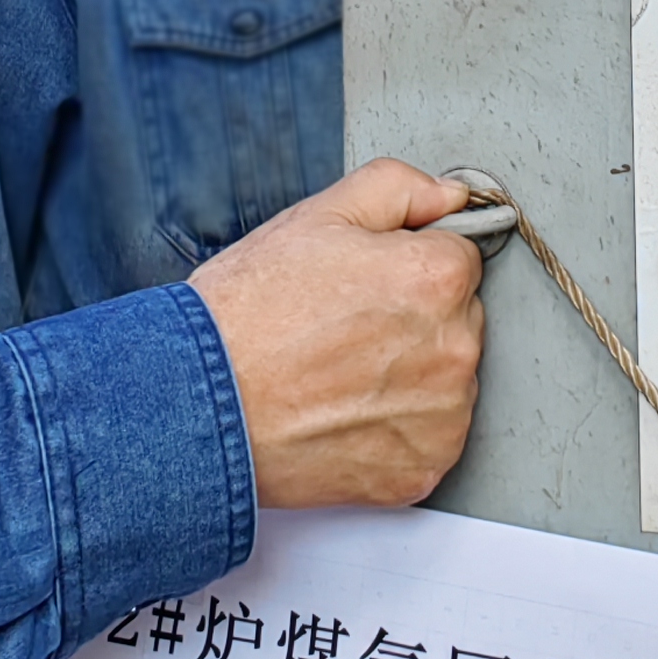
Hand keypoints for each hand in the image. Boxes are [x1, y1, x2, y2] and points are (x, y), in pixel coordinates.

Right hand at [190, 159, 485, 508]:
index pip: (459, 260)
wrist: (198, 403)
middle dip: (415, 320)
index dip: (407, 266)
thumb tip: (450, 197)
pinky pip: (428, 437)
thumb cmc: (247, 313)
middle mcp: (454, 349)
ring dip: (411, 377)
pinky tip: (345, 413)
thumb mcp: (318, 216)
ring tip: (339, 374)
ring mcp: (441, 416)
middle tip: (344, 329)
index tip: (365, 286)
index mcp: (436, 278)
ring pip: (446, 381)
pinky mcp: (421, 470)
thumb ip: (400, 189)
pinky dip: (396, 429)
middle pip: (457, 321)